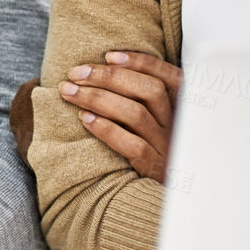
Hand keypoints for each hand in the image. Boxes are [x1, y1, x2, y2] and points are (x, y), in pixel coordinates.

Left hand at [58, 51, 182, 182]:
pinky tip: (85, 119)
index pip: (169, 76)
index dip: (140, 62)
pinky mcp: (154, 167)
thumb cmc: (151, 145)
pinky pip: (132, 146)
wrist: (161, 194)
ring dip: (98, 98)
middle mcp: (176, 124)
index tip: (109, 55)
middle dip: (109, 77)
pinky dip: (107, 129)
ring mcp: (166, 146)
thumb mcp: (155, 119)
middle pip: (150, 90)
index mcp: (181, 107)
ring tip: (69, 92)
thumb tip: (101, 67)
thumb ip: (139, 96)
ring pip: (136, 114)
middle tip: (75, 73)